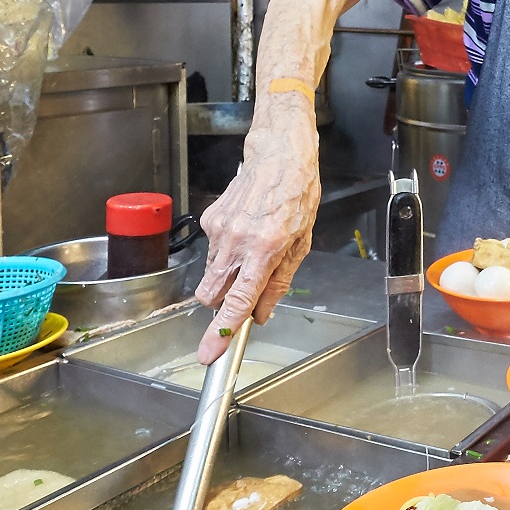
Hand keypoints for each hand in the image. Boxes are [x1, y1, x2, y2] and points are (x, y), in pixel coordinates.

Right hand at [191, 118, 320, 361]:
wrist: (277, 155)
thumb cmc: (296, 195)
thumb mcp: (301, 243)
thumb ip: (279, 283)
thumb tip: (261, 314)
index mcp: (265, 249)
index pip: (237, 300)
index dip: (222, 332)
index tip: (208, 354)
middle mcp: (236, 241)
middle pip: (211, 294)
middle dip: (221, 303)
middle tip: (242, 291)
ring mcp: (218, 230)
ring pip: (211, 274)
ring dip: (227, 275)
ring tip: (253, 249)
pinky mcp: (209, 220)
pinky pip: (212, 251)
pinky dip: (226, 252)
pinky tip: (245, 231)